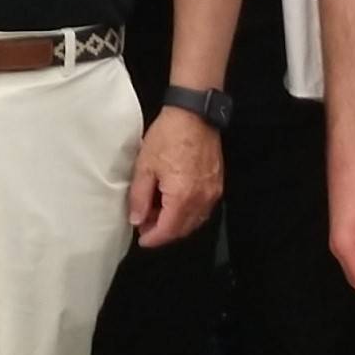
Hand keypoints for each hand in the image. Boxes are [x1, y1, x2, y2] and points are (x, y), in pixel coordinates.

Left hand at [130, 107, 222, 246]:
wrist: (194, 115)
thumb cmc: (167, 137)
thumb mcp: (145, 166)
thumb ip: (140, 197)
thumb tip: (137, 220)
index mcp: (182, 197)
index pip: (168, 230)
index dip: (153, 238)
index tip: (141, 239)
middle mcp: (202, 200)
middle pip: (183, 229)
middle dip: (164, 232)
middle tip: (145, 224)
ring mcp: (213, 193)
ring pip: (195, 221)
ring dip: (176, 223)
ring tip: (157, 212)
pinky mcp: (217, 184)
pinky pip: (203, 209)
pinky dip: (188, 213)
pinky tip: (174, 203)